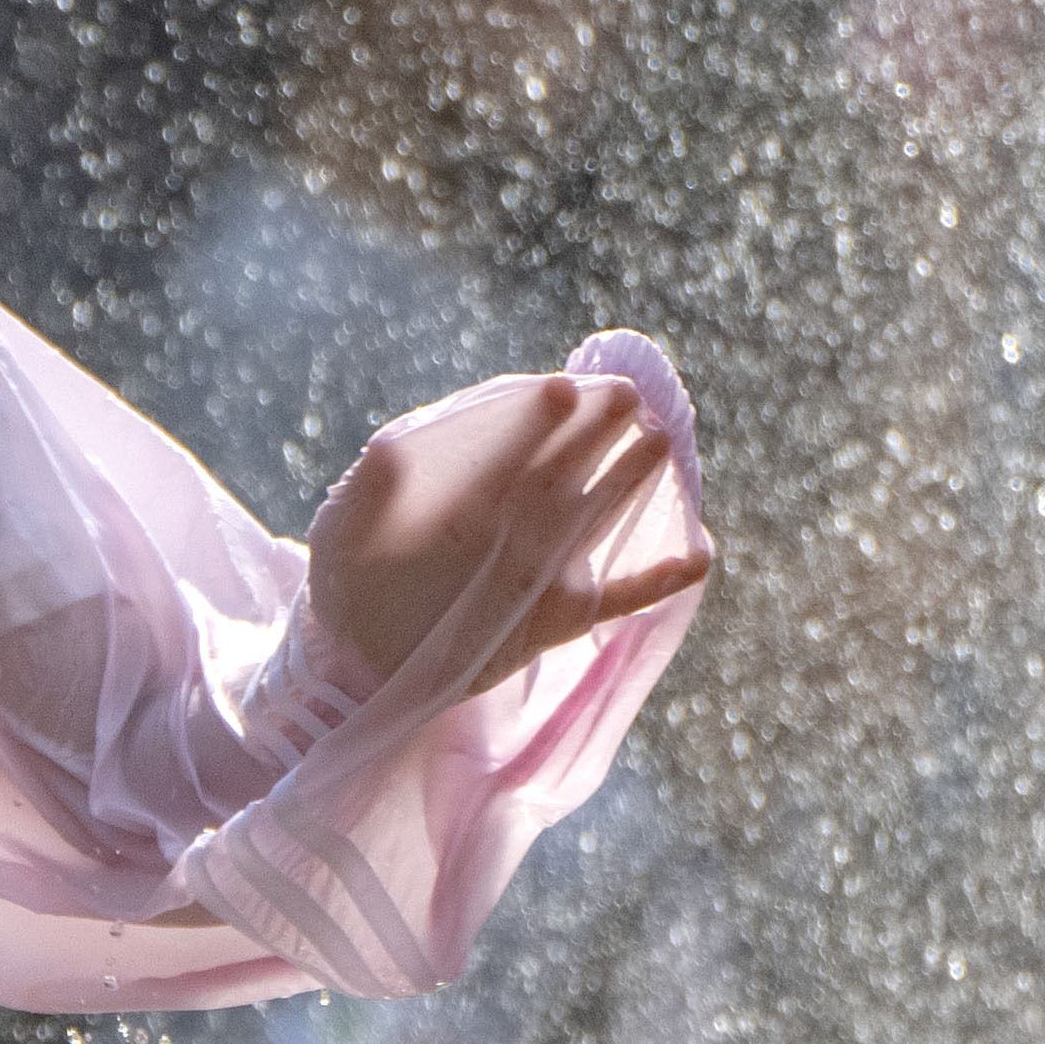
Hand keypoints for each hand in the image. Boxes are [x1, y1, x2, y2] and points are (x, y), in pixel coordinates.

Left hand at [304, 369, 710, 697]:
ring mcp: (546, 559)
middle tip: (630, 396)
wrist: (363, 652)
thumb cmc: (352, 575)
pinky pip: (620, 595)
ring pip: (599, 514)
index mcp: (469, 482)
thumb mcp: (345, 525)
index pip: (511, 437)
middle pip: (567, 461)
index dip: (536, 414)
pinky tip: (699, 555)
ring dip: (631, 480)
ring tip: (662, 446)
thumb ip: (367, 489)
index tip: (562, 391)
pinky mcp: (561, 613)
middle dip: (596, 427)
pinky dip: (659, 579)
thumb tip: (388, 452)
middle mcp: (517, 512)